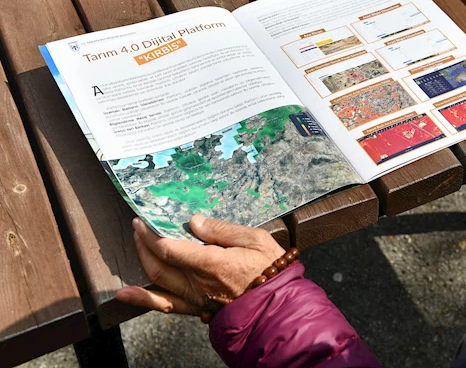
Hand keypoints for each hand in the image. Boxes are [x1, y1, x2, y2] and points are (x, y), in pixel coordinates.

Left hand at [116, 216, 284, 314]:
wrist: (278, 306)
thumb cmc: (271, 270)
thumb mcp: (255, 239)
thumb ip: (223, 229)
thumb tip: (194, 222)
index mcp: (212, 264)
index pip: (170, 248)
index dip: (152, 234)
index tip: (144, 220)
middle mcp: (198, 283)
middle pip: (159, 263)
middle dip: (144, 242)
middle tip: (139, 226)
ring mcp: (196, 298)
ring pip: (158, 281)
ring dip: (142, 261)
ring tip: (136, 244)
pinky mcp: (197, 308)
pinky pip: (165, 306)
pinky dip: (142, 300)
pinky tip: (124, 294)